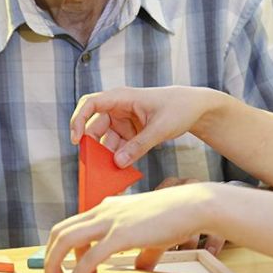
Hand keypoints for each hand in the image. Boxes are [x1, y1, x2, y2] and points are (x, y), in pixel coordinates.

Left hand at [42, 183, 218, 272]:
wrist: (192, 205)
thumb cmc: (176, 215)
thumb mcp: (151, 233)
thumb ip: (142, 250)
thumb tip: (141, 267)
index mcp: (108, 206)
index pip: (72, 225)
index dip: (63, 248)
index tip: (66, 268)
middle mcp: (103, 209)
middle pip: (61, 231)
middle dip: (50, 256)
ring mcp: (110, 220)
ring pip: (67, 240)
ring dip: (55, 263)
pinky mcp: (120, 234)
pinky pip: (90, 256)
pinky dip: (77, 272)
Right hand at [70, 86, 220, 166]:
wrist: (195, 108)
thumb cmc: (179, 108)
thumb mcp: (161, 128)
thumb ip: (139, 145)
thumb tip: (117, 162)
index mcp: (122, 97)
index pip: (91, 103)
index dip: (78, 120)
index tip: (76, 140)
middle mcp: (118, 109)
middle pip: (95, 127)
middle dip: (93, 147)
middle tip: (93, 168)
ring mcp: (123, 122)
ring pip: (105, 141)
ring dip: (106, 158)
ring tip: (109, 175)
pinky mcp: (130, 134)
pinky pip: (118, 148)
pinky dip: (118, 160)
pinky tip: (121, 174)